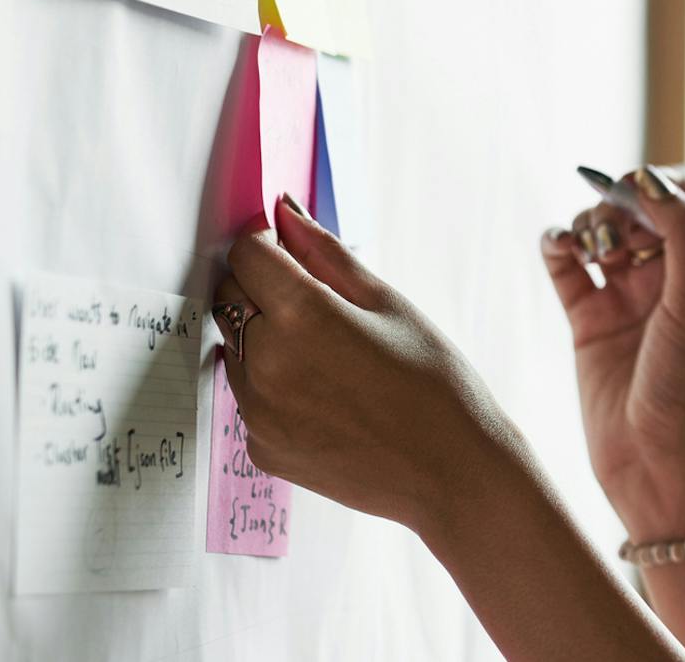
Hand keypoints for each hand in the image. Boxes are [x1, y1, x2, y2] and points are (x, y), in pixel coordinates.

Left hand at [214, 195, 527, 536]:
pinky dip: (274, 387)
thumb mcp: (389, 304)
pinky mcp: (260, 448)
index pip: (246, 254)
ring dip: (265, 339)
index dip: (268, 246)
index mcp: (301, 317)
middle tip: (319, 307)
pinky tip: (327, 397)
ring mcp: (257, 412)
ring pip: (236, 349)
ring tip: (329, 359)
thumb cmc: (435, 384)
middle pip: (231, 298)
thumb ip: (326, 255)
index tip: (291, 254)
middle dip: (263, 289)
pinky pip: (249, 398)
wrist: (452, 473)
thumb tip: (285, 212)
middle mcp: (266, 363)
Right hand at [540, 165, 684, 539]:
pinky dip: (556, 243)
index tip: (635, 195)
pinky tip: (559, 248)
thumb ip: (682, 234)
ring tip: (588, 249)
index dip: (661, 181)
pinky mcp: (587, 318)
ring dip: (586, 222)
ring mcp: (627, 295)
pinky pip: (565, 263)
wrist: (652, 463)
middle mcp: (670, 275)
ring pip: (599, 228)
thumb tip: (651, 178)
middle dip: (618, 203)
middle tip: (611, 234)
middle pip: (639, 204)